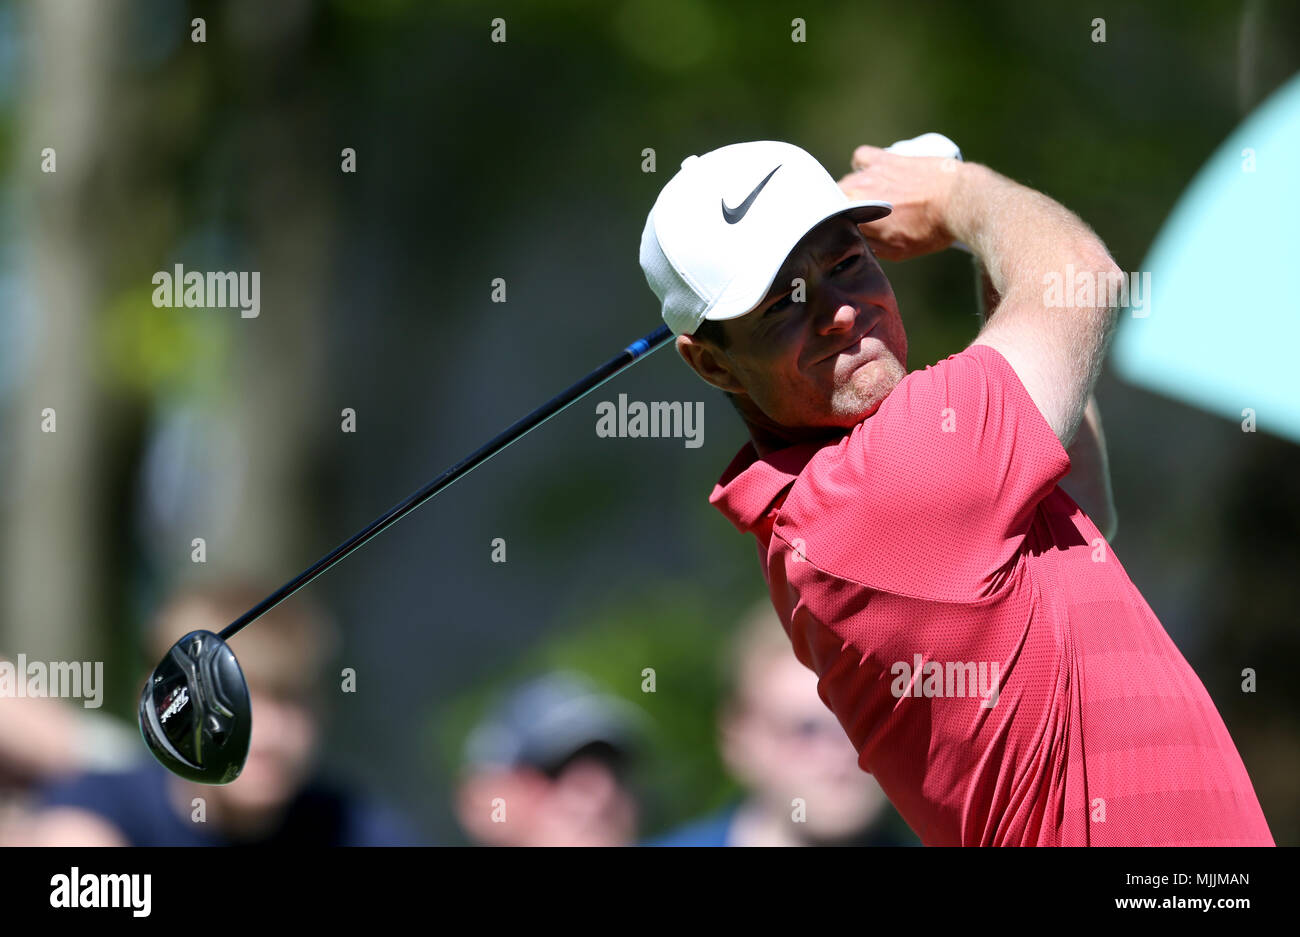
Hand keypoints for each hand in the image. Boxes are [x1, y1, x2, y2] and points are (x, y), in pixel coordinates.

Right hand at [837, 145, 961, 261]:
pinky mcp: (886, 158)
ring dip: (855, 191)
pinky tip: (873, 172)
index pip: (830, 221)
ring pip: (848, 182)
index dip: (834, 227)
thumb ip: (870, 246)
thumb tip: (856, 241)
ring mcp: (870, 173)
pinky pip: (861, 157)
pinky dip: (863, 165)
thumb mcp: (897, 252)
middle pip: (837, 201)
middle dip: (845, 210)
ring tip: (874, 199)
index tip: (843, 232)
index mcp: (856, 218)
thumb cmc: (931, 230)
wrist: (958, 201)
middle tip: (864, 220)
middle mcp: (856, 193)